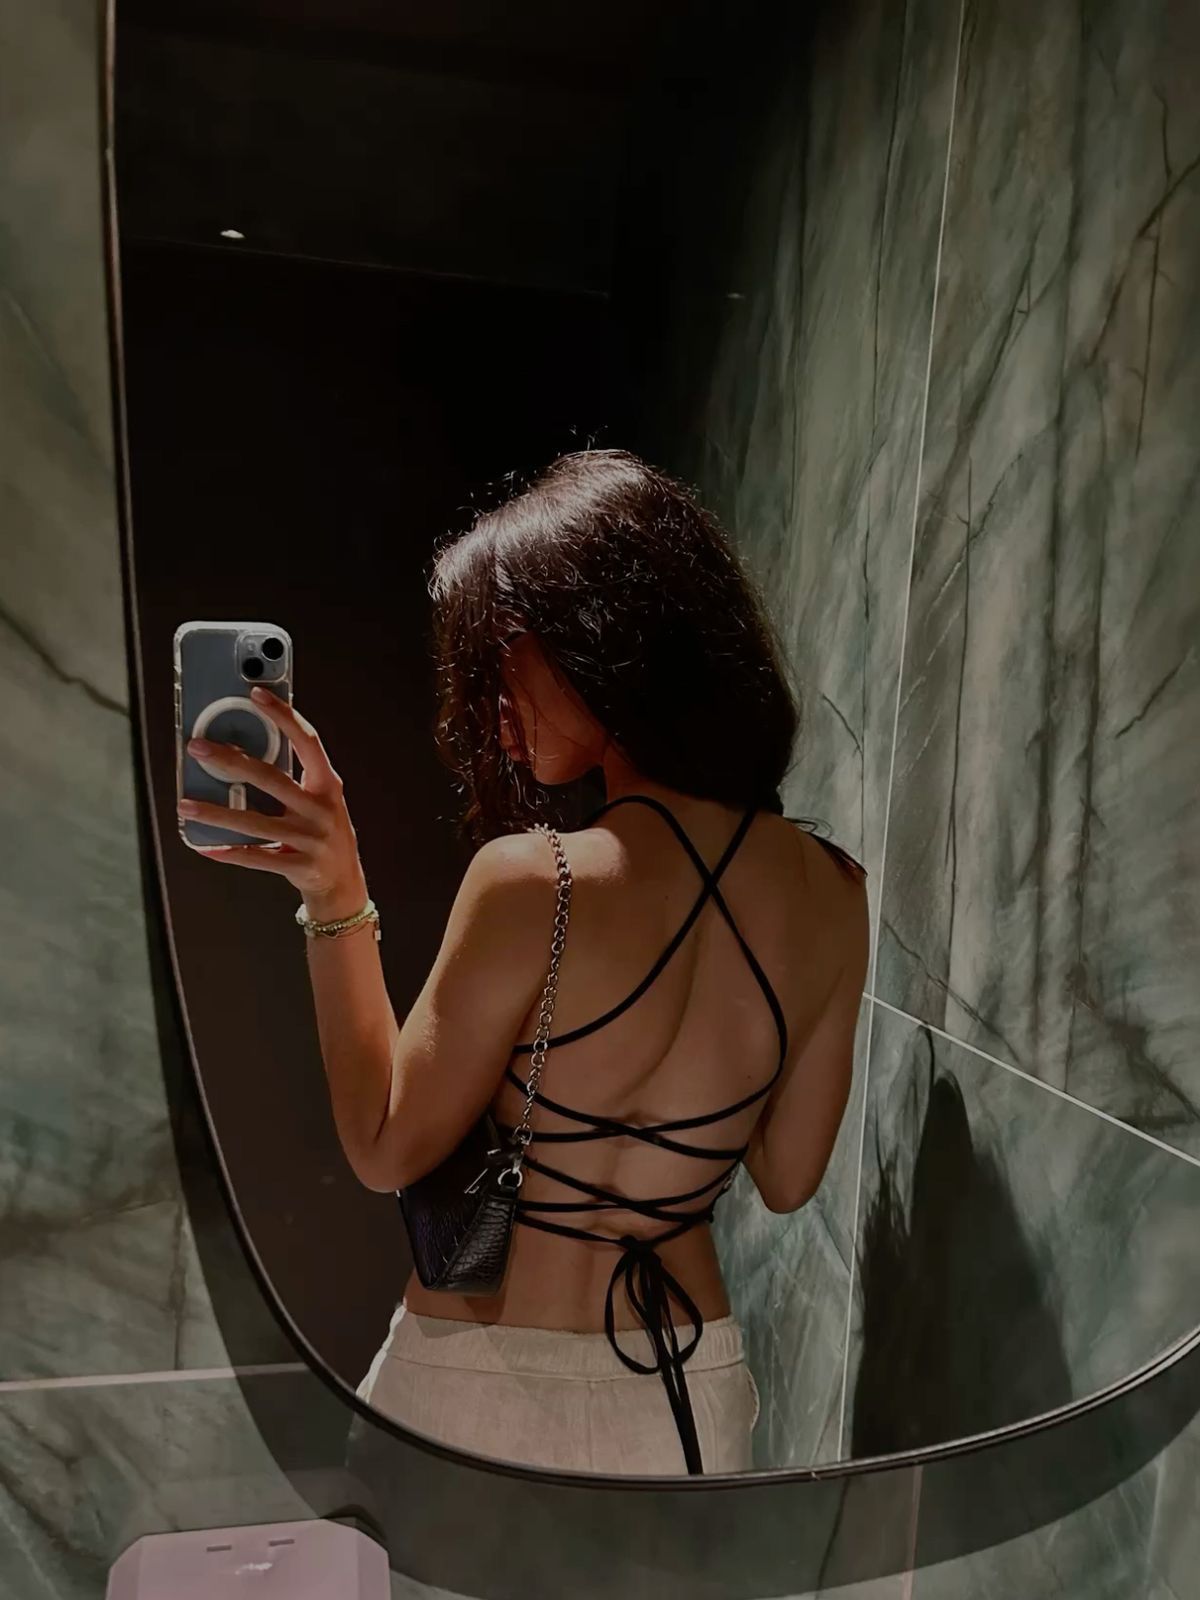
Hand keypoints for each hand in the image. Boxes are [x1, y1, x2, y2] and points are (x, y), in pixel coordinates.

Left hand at [178, 687, 367, 919]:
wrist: (344, 883)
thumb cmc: (324, 832)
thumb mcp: (318, 800)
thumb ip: (291, 777)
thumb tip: (242, 749)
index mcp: (328, 785)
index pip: (308, 742)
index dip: (284, 716)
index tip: (257, 694)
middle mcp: (322, 810)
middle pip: (272, 779)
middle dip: (231, 762)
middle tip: (198, 748)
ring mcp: (311, 840)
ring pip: (255, 823)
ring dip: (217, 814)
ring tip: (186, 805)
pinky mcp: (299, 867)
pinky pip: (257, 857)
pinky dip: (228, 852)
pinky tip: (204, 846)